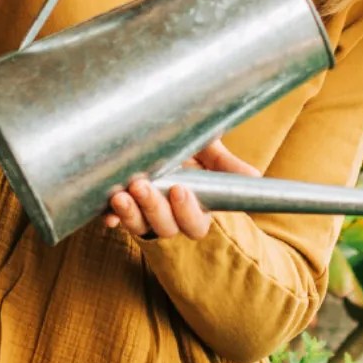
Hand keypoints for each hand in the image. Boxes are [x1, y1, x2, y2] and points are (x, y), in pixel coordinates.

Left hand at [105, 140, 261, 240]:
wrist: (151, 133)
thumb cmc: (186, 144)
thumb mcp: (208, 151)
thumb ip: (227, 166)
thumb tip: (256, 177)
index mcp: (196, 207)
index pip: (196, 225)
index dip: (188, 213)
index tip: (180, 190)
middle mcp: (170, 216)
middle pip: (166, 228)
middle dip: (154, 209)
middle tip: (143, 186)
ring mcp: (144, 215)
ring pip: (139, 227)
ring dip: (131, 214)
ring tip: (121, 195)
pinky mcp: (121, 210)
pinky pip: (114, 220)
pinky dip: (111, 218)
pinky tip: (106, 214)